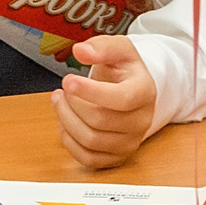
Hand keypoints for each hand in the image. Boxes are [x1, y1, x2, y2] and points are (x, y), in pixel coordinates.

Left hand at [55, 34, 156, 167]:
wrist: (132, 91)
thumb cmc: (124, 71)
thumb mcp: (119, 50)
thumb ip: (101, 47)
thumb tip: (80, 51)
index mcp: (145, 92)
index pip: (121, 98)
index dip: (91, 92)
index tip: (68, 80)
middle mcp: (142, 120)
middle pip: (100, 120)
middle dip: (72, 103)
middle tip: (62, 89)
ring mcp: (130, 142)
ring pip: (91, 141)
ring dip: (66, 120)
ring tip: (60, 102)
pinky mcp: (117, 157)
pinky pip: (87, 158)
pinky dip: (69, 141)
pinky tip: (66, 122)